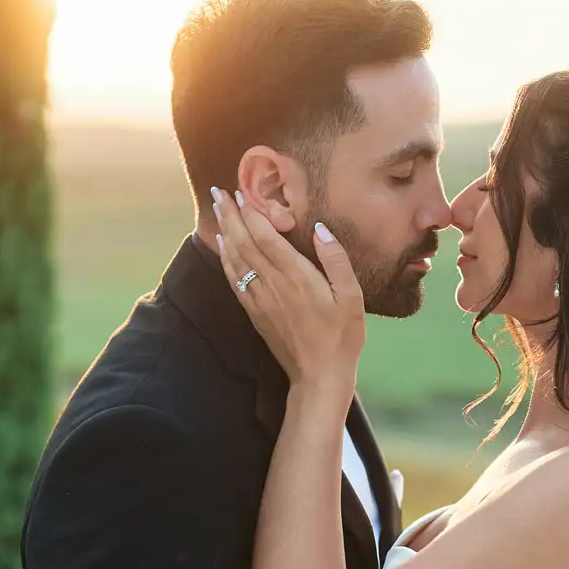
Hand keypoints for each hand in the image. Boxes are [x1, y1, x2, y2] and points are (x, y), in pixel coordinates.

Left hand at [213, 189, 365, 391]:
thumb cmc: (341, 336)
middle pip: (245, 243)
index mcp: (297, 277)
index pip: (266, 236)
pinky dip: (226, 259)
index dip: (252, 213)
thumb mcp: (352, 297)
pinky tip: (224, 247)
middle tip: (219, 192)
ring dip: (225, 232)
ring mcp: (260, 300)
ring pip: (236, 260)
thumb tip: (320, 228)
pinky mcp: (255, 313)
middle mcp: (273, 285)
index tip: (242, 192)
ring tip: (217, 211)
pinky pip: (235, 280)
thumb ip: (336, 260)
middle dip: (231, 215)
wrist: (319, 376)